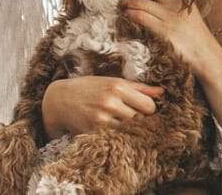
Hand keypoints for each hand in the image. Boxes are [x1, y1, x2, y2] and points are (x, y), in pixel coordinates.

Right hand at [40, 76, 163, 139]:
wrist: (59, 100)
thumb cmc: (89, 88)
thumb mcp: (112, 81)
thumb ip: (138, 87)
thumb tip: (162, 92)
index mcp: (117, 87)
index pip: (149, 106)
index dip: (148, 109)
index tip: (141, 109)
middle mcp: (110, 103)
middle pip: (140, 120)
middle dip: (139, 121)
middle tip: (131, 119)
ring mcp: (101, 119)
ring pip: (129, 132)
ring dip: (129, 131)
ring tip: (121, 126)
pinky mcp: (92, 133)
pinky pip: (115, 139)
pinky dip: (117, 138)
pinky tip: (112, 133)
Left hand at [121, 0, 221, 81]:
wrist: (205, 54)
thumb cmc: (194, 33)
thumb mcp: (187, 10)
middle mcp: (174, 1)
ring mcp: (168, 15)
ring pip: (139, 1)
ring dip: (125, 1)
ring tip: (120, 4)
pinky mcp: (163, 31)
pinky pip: (141, 17)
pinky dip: (130, 14)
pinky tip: (126, 15)